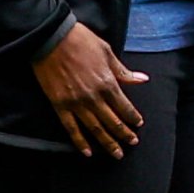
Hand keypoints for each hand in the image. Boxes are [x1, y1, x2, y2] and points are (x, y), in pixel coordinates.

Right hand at [29, 22, 146, 158]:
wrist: (51, 38)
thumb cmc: (81, 42)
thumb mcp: (108, 53)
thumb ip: (123, 71)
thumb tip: (142, 80)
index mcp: (108, 83)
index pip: (125, 107)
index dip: (133, 118)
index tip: (139, 125)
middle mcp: (93, 97)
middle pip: (112, 122)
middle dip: (124, 135)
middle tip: (132, 143)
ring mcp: (75, 103)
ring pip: (94, 129)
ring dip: (107, 143)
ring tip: (116, 154)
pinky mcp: (58, 105)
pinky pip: (70, 128)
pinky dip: (79, 141)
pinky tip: (87, 152)